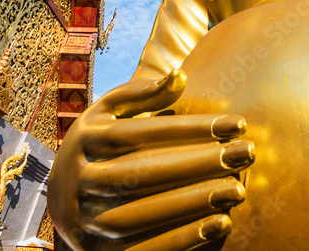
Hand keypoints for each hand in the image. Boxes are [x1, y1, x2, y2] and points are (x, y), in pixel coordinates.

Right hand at [47, 70, 254, 250]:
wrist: (62, 203)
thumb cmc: (99, 147)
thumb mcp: (107, 115)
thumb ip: (140, 95)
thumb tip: (179, 76)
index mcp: (84, 139)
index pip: (140, 132)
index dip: (190, 127)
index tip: (237, 123)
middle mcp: (78, 180)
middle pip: (141, 172)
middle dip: (198, 163)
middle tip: (246, 153)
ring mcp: (84, 220)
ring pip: (140, 215)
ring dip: (193, 204)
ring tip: (238, 190)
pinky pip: (141, 249)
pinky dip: (182, 239)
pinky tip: (220, 224)